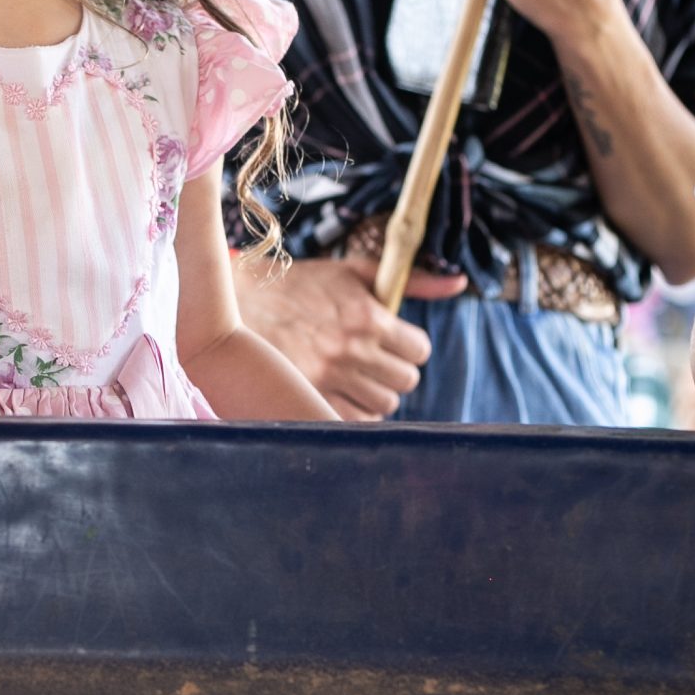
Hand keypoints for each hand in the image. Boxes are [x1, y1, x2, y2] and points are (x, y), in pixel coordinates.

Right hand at [236, 252, 466, 420]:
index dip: (409, 347)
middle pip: (406, 381)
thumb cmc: (301, 285)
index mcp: (367, 315)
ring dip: (376, 395)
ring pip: (384, 405)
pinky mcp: (307, 396)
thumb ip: (412, 280)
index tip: (394, 344)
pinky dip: (354, 414)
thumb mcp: (355, 272)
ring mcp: (329, 377)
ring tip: (357, 379)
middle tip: (375, 362)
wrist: (236, 305)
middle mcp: (351, 349)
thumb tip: (458, 282)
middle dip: (396, 372)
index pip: (418, 349)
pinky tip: (341, 396)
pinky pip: (353, 422)